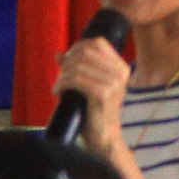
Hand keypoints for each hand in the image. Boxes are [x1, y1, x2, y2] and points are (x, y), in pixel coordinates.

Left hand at [55, 33, 132, 149]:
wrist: (103, 136)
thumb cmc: (95, 111)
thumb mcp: (88, 85)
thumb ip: (76, 68)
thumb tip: (58, 54)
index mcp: (121, 67)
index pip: (98, 43)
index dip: (78, 46)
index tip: (67, 58)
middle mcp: (120, 73)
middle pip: (86, 52)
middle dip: (68, 61)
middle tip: (60, 74)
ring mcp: (113, 84)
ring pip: (78, 66)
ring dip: (63, 74)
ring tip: (58, 84)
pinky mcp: (102, 95)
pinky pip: (76, 80)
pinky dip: (62, 83)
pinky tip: (57, 90)